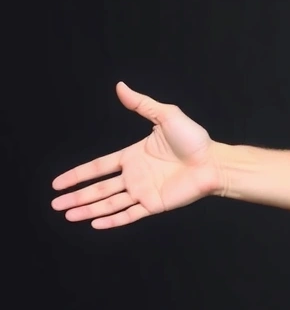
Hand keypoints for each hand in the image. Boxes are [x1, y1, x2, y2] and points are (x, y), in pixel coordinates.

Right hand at [51, 82, 219, 228]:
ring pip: (109, 203)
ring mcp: (144, 191)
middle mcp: (135, 176)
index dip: (78, 174)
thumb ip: (142, 104)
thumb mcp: (166, 116)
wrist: (214, 161)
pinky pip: (129, 214)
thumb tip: (120, 86)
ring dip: (88, 209)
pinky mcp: (155, 204)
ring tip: (67, 215)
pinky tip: (94, 223)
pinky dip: (112, 220)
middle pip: (99, 188)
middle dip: (76, 196)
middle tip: (54, 204)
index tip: (58, 183)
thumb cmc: (194, 139)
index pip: (99, 167)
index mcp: (133, 156)